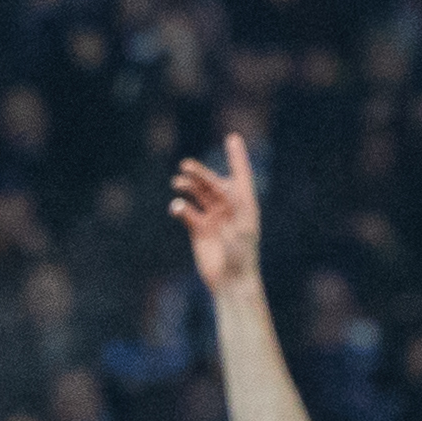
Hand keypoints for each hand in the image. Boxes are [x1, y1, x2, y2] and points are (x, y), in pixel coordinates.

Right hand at [169, 133, 263, 290]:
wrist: (232, 282)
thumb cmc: (242, 256)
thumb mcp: (241, 227)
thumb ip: (232, 206)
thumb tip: (220, 186)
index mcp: (244, 204)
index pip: (241, 175)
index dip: (237, 157)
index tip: (232, 138)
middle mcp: (228, 207)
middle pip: (212, 182)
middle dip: (199, 174)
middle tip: (186, 167)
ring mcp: (213, 217)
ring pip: (198, 194)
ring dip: (188, 186)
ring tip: (178, 183)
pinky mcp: (198, 230)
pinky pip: (187, 212)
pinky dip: (180, 207)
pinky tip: (176, 208)